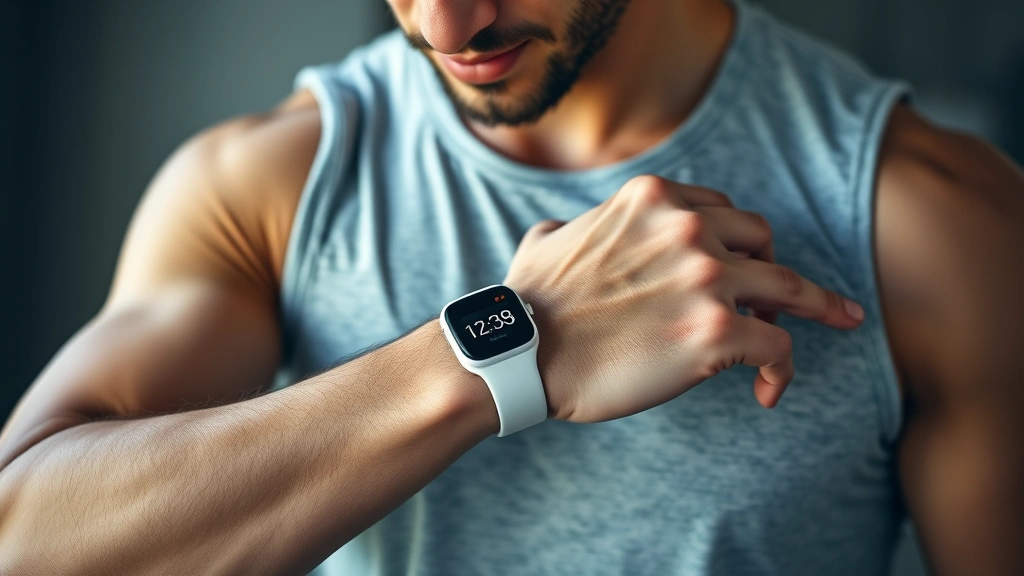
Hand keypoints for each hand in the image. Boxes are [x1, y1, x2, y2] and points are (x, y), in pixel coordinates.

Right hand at [504, 175, 863, 421]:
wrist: (520, 351)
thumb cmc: (529, 301)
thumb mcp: (549, 237)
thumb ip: (575, 226)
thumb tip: (570, 233)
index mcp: (653, 199)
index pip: (722, 211)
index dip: (734, 243)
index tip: (740, 267)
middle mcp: (687, 229)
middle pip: (762, 242)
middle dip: (769, 271)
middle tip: (770, 304)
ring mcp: (706, 279)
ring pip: (791, 288)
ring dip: (811, 309)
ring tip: (828, 326)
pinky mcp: (715, 334)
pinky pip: (778, 348)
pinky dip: (782, 370)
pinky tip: (768, 390)